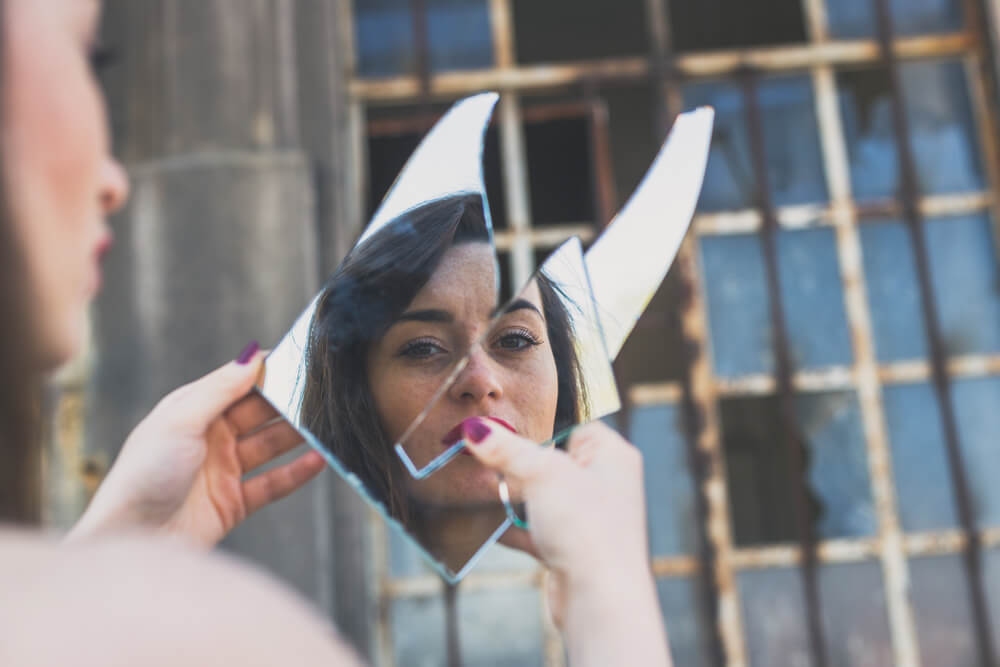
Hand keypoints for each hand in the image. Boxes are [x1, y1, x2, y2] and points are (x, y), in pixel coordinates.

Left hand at [68, 344, 325, 546]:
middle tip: (319, 394)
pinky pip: (273, 483)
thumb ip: (219, 389)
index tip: (298, 361)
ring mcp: (222, 471)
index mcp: (190, 412)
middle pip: (258, 413)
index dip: (266, 372)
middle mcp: (208, 438)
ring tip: (326, 425)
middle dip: (287, 403)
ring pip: (270, 445)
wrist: (132, 543)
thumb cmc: (142, 476)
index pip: (236, 383)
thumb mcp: (179, 421)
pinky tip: (318, 461)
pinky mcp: (233, 503)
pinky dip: (297, 473)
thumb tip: (252, 357)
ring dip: (296, 436)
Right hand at [462, 419, 670, 666]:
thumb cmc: (589, 529)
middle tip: (480, 448)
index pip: (572, 420)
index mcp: (611, 454)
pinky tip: (483, 520)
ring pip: (539, 494)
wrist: (598, 600)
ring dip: (510, 493)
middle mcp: (603, 483)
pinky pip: (532, 527)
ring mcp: (585, 516)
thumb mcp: (543, 474)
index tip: (499, 417)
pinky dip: (510, 524)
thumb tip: (475, 428)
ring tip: (477, 481)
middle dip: (516, 458)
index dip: (536, 418)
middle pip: (551, 458)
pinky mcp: (568, 546)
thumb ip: (507, 448)